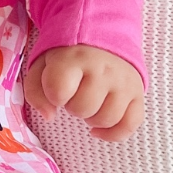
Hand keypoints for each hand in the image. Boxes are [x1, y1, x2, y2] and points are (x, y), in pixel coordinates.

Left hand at [23, 45, 144, 140]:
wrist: (101, 38)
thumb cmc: (68, 58)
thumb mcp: (42, 66)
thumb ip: (35, 92)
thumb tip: (49, 116)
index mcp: (75, 58)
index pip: (59, 90)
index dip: (54, 95)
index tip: (57, 88)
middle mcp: (103, 69)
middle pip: (83, 109)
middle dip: (73, 107)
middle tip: (75, 95)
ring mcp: (123, 82)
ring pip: (107, 119)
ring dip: (92, 119)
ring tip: (89, 104)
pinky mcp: (138, 93)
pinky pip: (130, 125)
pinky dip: (113, 134)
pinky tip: (99, 129)